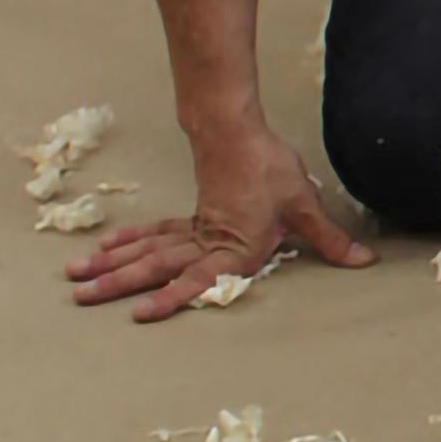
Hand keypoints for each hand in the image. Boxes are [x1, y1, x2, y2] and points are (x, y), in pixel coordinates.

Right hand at [67, 125, 374, 318]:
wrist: (236, 128)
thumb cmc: (269, 168)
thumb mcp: (303, 206)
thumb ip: (329, 239)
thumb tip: (363, 261)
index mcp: (235, 247)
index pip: (199, 279)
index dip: (172, 298)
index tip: (141, 313)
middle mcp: (207, 242)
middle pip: (157, 266)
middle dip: (118, 283)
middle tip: (80, 297)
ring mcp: (193, 228)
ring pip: (147, 251)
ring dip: (112, 265)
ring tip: (77, 277)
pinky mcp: (189, 216)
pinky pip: (154, 233)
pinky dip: (129, 242)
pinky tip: (106, 249)